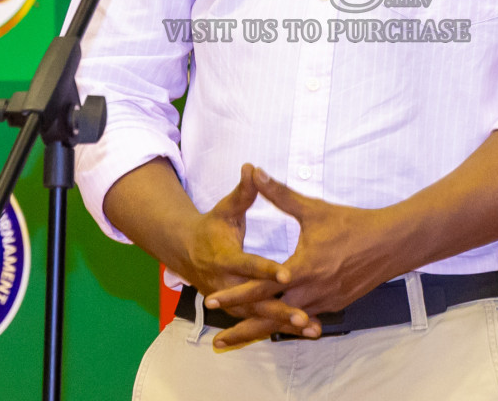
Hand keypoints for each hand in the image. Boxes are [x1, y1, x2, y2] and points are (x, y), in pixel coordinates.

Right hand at [175, 164, 316, 343]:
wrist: (185, 252)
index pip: (249, 266)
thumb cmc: (210, 228)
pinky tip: (306, 330)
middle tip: (304, 316)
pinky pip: (261, 322)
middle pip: (256, 301)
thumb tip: (252, 167)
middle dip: (280, 310)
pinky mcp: (238, 311)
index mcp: (225, 259)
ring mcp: (231, 302)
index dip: (267, 270)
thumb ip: (243, 192)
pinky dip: (281, 328)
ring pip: (260, 316)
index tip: (287, 274)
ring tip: (311, 328)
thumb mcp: (226, 209)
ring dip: (284, 324)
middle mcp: (226, 286)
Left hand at [205, 168, 405, 347]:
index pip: (259, 287)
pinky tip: (278, 327)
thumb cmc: (352, 224)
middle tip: (217, 339)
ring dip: (265, 328)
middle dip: (242, 328)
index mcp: (301, 270)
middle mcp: (310, 292)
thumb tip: (254, 172)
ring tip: (241, 335)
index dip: (233, 295)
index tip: (210, 302)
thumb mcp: (313, 209)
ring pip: (288, 322)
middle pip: (269, 317)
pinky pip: (306, 319)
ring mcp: (324, 303)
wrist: (392, 244)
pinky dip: (290, 324)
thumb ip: (280, 194)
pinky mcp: (335, 305)